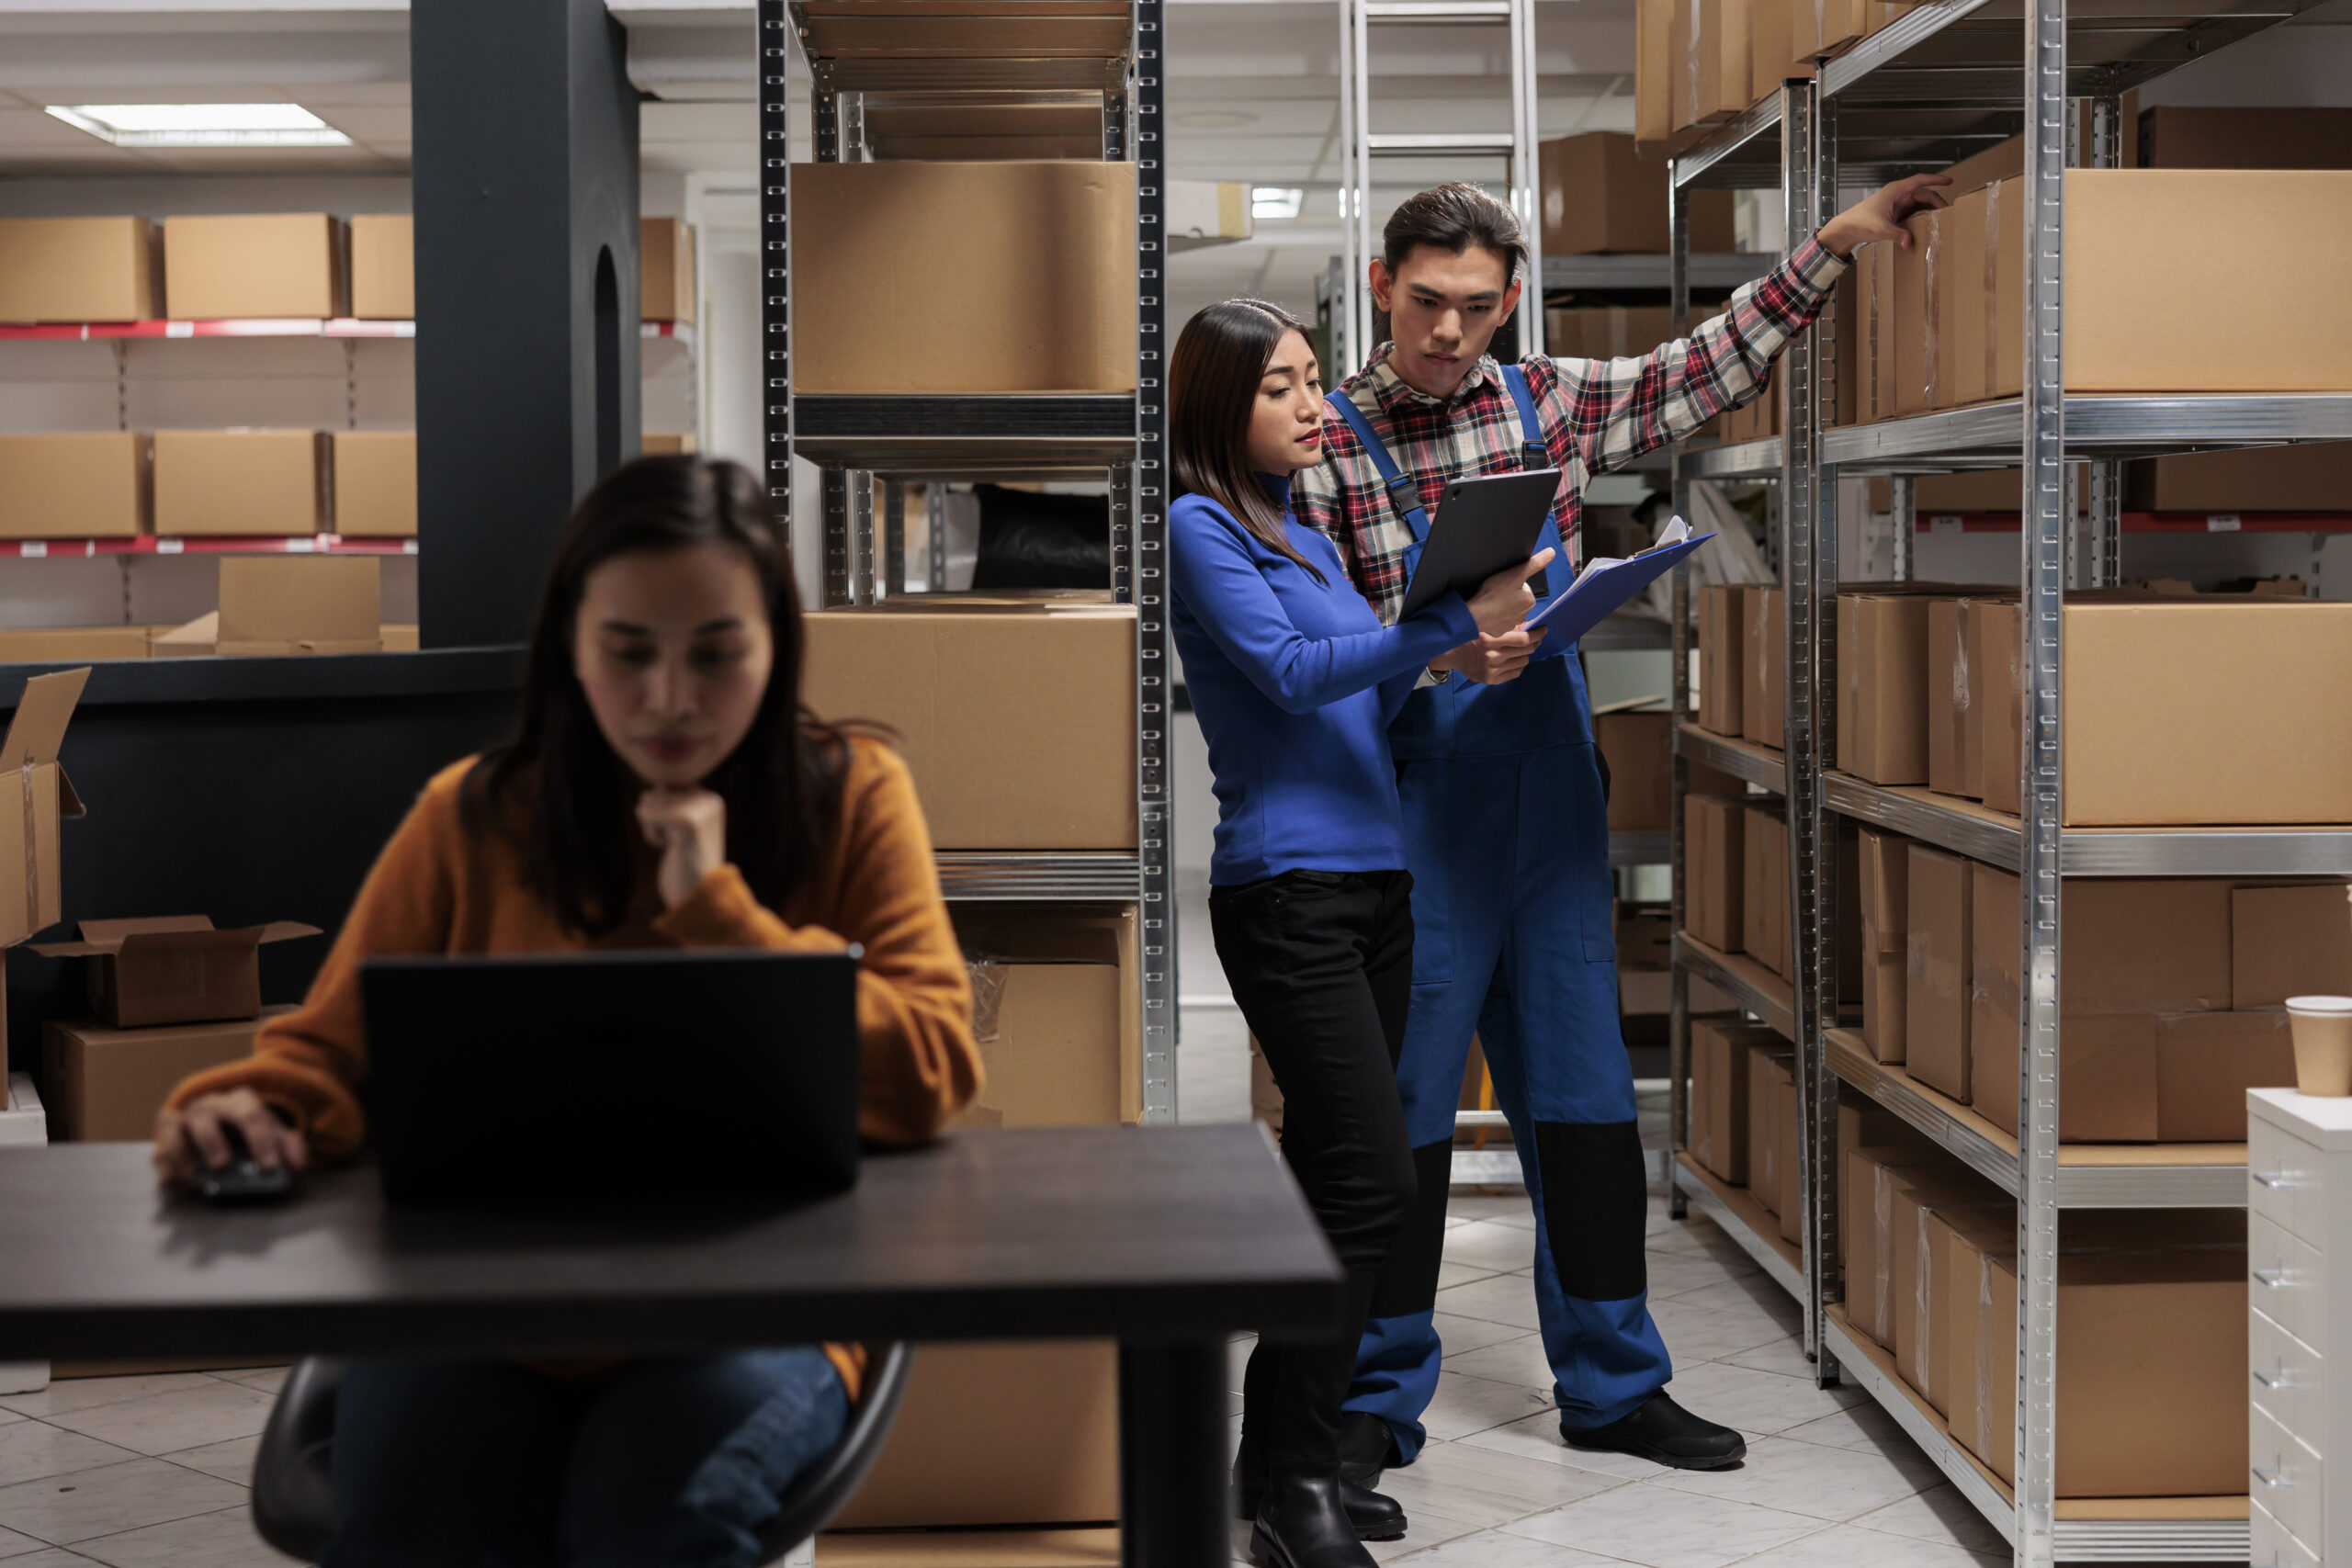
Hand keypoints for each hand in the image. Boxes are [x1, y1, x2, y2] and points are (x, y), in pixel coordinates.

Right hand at [154, 1088, 307, 1188]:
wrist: (221, 1122)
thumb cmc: (251, 1132)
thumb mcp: (275, 1135)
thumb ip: (290, 1147)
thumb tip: (296, 1165)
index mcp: (240, 1102)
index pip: (251, 1114)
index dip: (260, 1139)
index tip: (269, 1167)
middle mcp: (209, 1107)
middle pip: (206, 1117)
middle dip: (212, 1141)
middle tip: (221, 1166)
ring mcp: (183, 1120)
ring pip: (173, 1129)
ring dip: (181, 1154)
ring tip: (195, 1179)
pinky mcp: (165, 1139)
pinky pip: (158, 1150)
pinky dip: (166, 1169)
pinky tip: (178, 1186)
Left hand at [637, 787, 726, 908]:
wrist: (697, 896)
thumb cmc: (684, 863)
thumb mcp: (678, 826)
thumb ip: (667, 801)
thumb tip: (651, 790)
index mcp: (712, 799)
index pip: (666, 788)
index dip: (663, 813)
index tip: (681, 835)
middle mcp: (710, 800)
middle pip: (657, 793)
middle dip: (656, 819)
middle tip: (678, 842)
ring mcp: (701, 810)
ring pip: (650, 801)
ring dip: (653, 827)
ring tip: (675, 845)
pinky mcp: (688, 822)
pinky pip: (647, 813)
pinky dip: (651, 834)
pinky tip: (671, 849)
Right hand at [1432, 627, 1545, 684]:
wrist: (1451, 654)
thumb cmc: (1470, 636)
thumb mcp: (1486, 628)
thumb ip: (1506, 628)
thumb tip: (1528, 627)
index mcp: (1490, 639)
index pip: (1522, 639)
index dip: (1537, 634)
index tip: (1543, 630)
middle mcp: (1492, 655)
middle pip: (1526, 651)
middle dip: (1534, 643)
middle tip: (1535, 639)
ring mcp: (1492, 669)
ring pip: (1523, 661)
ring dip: (1525, 654)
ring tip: (1522, 650)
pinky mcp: (1492, 679)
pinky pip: (1516, 673)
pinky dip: (1519, 665)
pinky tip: (1515, 660)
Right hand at [1467, 548, 1555, 636]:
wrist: (1474, 615)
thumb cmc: (1493, 595)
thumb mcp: (1516, 573)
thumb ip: (1534, 563)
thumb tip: (1551, 553)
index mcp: (1529, 601)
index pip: (1524, 587)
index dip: (1512, 582)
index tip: (1503, 583)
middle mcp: (1523, 614)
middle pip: (1517, 598)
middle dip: (1508, 594)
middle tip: (1496, 591)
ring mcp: (1511, 624)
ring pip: (1508, 609)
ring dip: (1501, 604)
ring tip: (1490, 600)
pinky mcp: (1499, 630)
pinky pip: (1499, 620)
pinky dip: (1494, 615)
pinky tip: (1487, 610)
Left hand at [1818, 173, 1952, 257]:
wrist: (1847, 228)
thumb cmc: (1860, 222)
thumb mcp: (1880, 229)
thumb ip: (1896, 234)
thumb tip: (1909, 242)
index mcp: (1896, 191)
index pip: (1920, 181)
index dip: (1935, 179)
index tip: (1949, 181)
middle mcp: (1899, 195)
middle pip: (1924, 195)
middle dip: (1937, 202)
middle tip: (1948, 214)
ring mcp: (1899, 203)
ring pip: (1921, 204)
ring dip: (1931, 210)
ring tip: (1943, 219)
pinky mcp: (1897, 213)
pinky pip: (1915, 212)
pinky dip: (1923, 217)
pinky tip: (1930, 224)